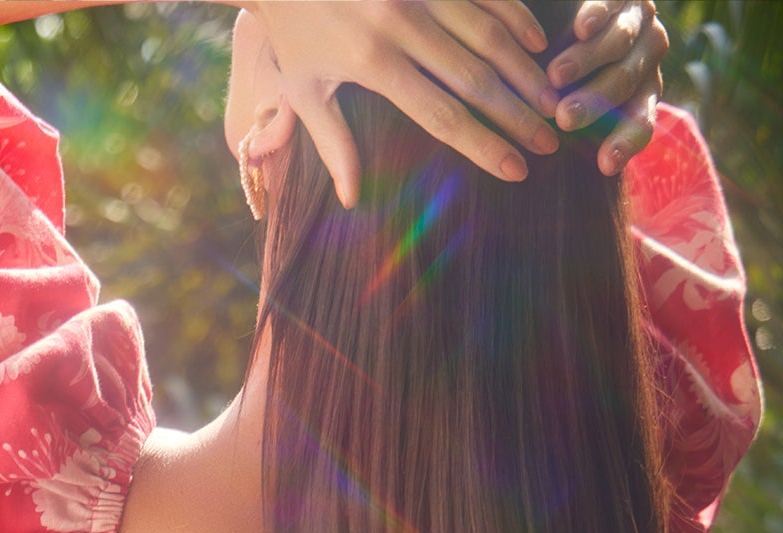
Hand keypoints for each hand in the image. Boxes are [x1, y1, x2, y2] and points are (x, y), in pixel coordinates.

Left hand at [251, 1, 562, 203]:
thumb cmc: (294, 31)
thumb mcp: (305, 90)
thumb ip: (333, 143)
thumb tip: (351, 200)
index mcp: (374, 63)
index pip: (442, 115)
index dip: (483, 145)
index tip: (516, 168)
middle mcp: (402, 23)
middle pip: (476, 77)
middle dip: (518, 112)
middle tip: (550, 139)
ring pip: (488, 31)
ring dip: (525, 68)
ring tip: (552, 99)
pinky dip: (514, 15)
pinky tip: (536, 42)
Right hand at [546, 0, 667, 173]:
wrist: (594, 17)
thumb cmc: (578, 77)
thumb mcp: (583, 106)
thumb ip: (579, 129)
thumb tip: (563, 172)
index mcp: (644, 92)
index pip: (642, 122)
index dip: (625, 143)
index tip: (603, 166)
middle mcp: (648, 56)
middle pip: (625, 82)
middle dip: (594, 101)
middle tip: (564, 117)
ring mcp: (639, 21)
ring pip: (619, 43)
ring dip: (586, 62)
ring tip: (555, 76)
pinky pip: (611, 5)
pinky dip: (597, 16)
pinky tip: (580, 29)